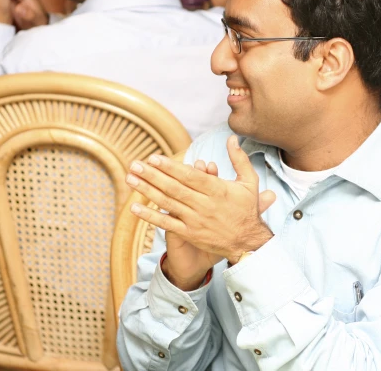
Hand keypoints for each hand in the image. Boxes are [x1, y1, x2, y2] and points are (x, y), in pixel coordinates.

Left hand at [127, 136, 276, 289]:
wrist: (248, 242)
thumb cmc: (247, 209)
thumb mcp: (249, 182)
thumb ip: (239, 159)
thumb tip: (231, 138)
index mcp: (217, 190)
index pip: (189, 176)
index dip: (170, 167)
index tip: (153, 158)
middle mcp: (204, 205)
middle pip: (174, 188)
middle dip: (152, 175)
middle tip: (134, 164)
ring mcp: (195, 220)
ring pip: (167, 203)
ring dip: (147, 190)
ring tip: (131, 178)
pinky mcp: (190, 234)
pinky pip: (167, 224)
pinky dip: (150, 216)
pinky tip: (134, 207)